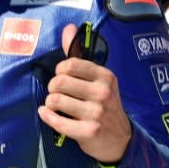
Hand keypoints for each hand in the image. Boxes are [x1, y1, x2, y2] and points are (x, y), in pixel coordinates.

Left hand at [38, 23, 131, 163]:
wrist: (121, 140)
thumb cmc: (104, 104)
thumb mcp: (98, 79)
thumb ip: (79, 54)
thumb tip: (68, 27)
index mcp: (105, 76)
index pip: (69, 64)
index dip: (59, 71)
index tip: (62, 77)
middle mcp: (103, 93)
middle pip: (58, 82)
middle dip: (52, 87)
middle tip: (57, 93)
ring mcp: (97, 113)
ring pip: (55, 100)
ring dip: (50, 103)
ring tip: (56, 106)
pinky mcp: (89, 132)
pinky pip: (57, 121)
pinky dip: (47, 116)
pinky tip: (47, 114)